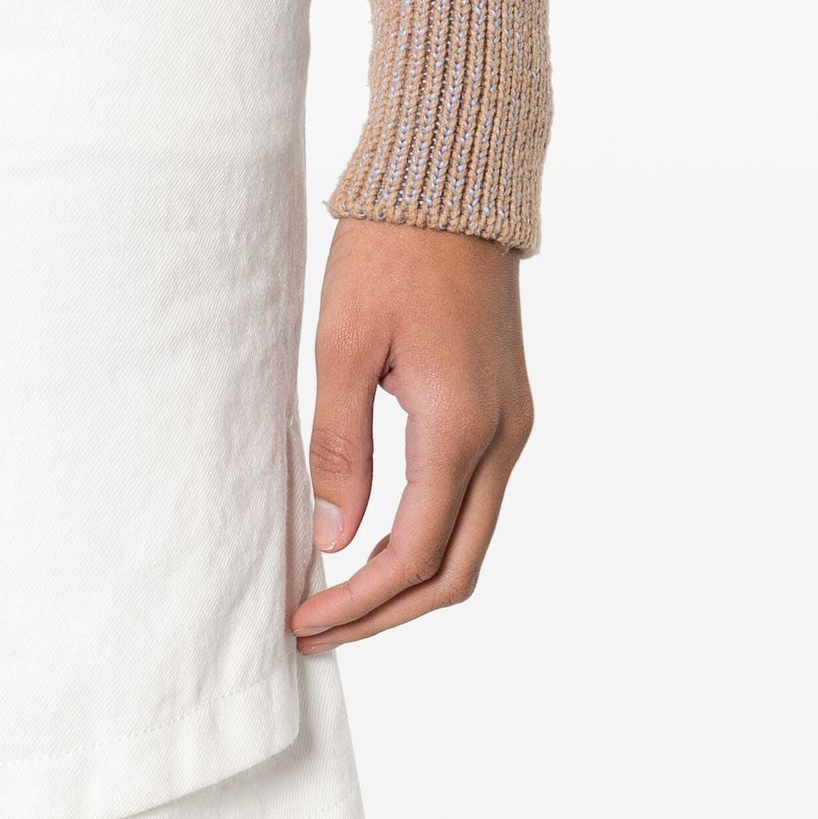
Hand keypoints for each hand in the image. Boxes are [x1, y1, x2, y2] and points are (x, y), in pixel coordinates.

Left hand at [292, 219, 533, 653]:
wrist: (453, 187)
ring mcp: (513, 425)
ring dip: (410, 581)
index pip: (414, 555)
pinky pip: (475, 502)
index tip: (303, 622)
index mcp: (461, 428)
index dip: (358, 604)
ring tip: (339, 598)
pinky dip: (430, 539)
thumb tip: (334, 539)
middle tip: (319, 631)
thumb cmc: (390, 254)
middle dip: (387, 613)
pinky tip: (376, 541)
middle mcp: (503, 438)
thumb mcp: (342, 346)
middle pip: (456, 570)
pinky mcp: (507, 410)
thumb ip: (340, 446)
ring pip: (471, 541)